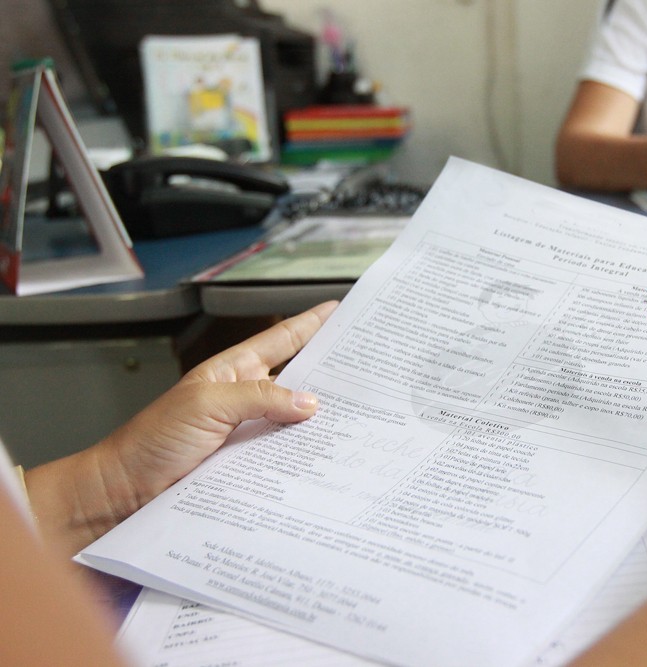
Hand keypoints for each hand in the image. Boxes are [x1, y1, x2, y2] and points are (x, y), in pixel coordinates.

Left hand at [25, 300, 338, 554]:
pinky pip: (284, 454)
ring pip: (294, 420)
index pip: (280, 340)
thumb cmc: (151, 440)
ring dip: (320, 420)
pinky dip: (305, 454)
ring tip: (358, 415)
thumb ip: (259, 398)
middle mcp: (244, 399)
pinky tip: (326, 456)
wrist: (124, 491)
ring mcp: (248, 432)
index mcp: (233, 372)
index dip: (309, 324)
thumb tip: (309, 402)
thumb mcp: (207, 405)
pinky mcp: (248, 465)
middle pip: (296, 379)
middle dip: (328, 372)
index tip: (338, 310)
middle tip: (365, 368)